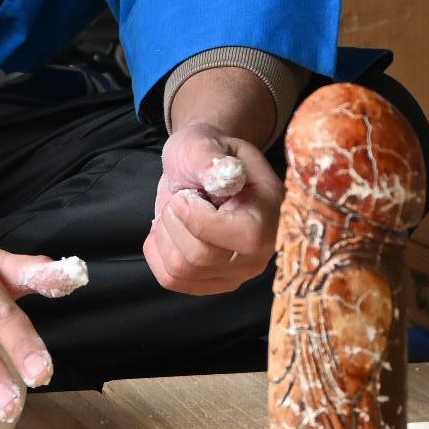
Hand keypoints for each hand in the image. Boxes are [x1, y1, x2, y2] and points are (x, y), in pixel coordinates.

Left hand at [144, 124, 281, 295]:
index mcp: (271, 211)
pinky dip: (157, 251)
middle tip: (181, 197)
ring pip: (181, 270)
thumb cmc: (207, 155)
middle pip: (203, 257)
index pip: (246, 236)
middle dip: (175, 221)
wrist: (203, 171)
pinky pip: (170, 279)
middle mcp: (260, 252)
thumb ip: (212, 160)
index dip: (202, 220)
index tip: (183, 196)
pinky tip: (169, 231)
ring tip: (178, 212)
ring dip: (165, 234)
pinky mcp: (211, 284)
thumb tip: (225, 175)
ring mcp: (236, 274)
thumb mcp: (205, 144)